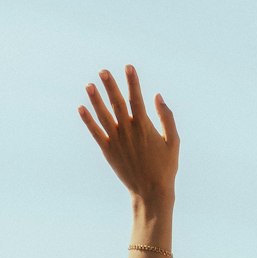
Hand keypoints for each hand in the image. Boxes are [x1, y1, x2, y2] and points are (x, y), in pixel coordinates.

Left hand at [79, 66, 178, 203]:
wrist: (151, 191)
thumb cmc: (166, 166)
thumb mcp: (173, 141)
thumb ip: (166, 117)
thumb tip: (157, 96)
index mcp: (144, 126)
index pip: (137, 98)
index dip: (132, 81)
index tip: (128, 67)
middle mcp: (128, 131)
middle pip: (117, 103)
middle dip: (110, 86)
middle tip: (103, 71)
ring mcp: (116, 140)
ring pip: (103, 115)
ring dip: (95, 99)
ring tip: (89, 85)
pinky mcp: (108, 150)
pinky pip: (95, 132)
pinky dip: (88, 120)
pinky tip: (81, 108)